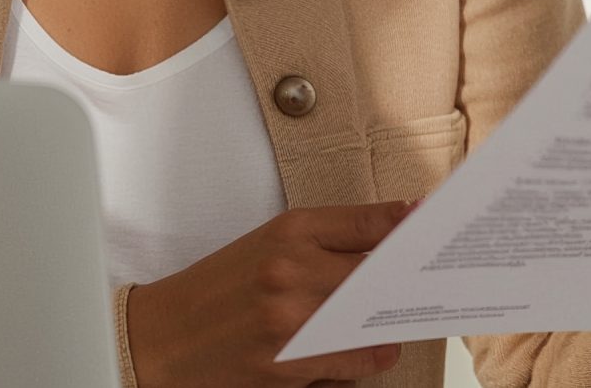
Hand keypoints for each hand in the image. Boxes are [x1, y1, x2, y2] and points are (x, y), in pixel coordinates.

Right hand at [125, 199, 418, 385]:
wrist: (156, 340)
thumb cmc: (215, 292)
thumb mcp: (265, 246)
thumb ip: (328, 238)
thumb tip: (395, 226)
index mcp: (287, 231)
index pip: (368, 224)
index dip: (407, 226)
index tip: (434, 225)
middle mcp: (291, 269)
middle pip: (377, 273)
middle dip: (403, 280)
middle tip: (425, 282)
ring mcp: (290, 320)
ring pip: (371, 323)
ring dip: (387, 326)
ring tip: (392, 324)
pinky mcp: (286, 366)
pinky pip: (352, 364)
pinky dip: (365, 361)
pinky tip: (368, 353)